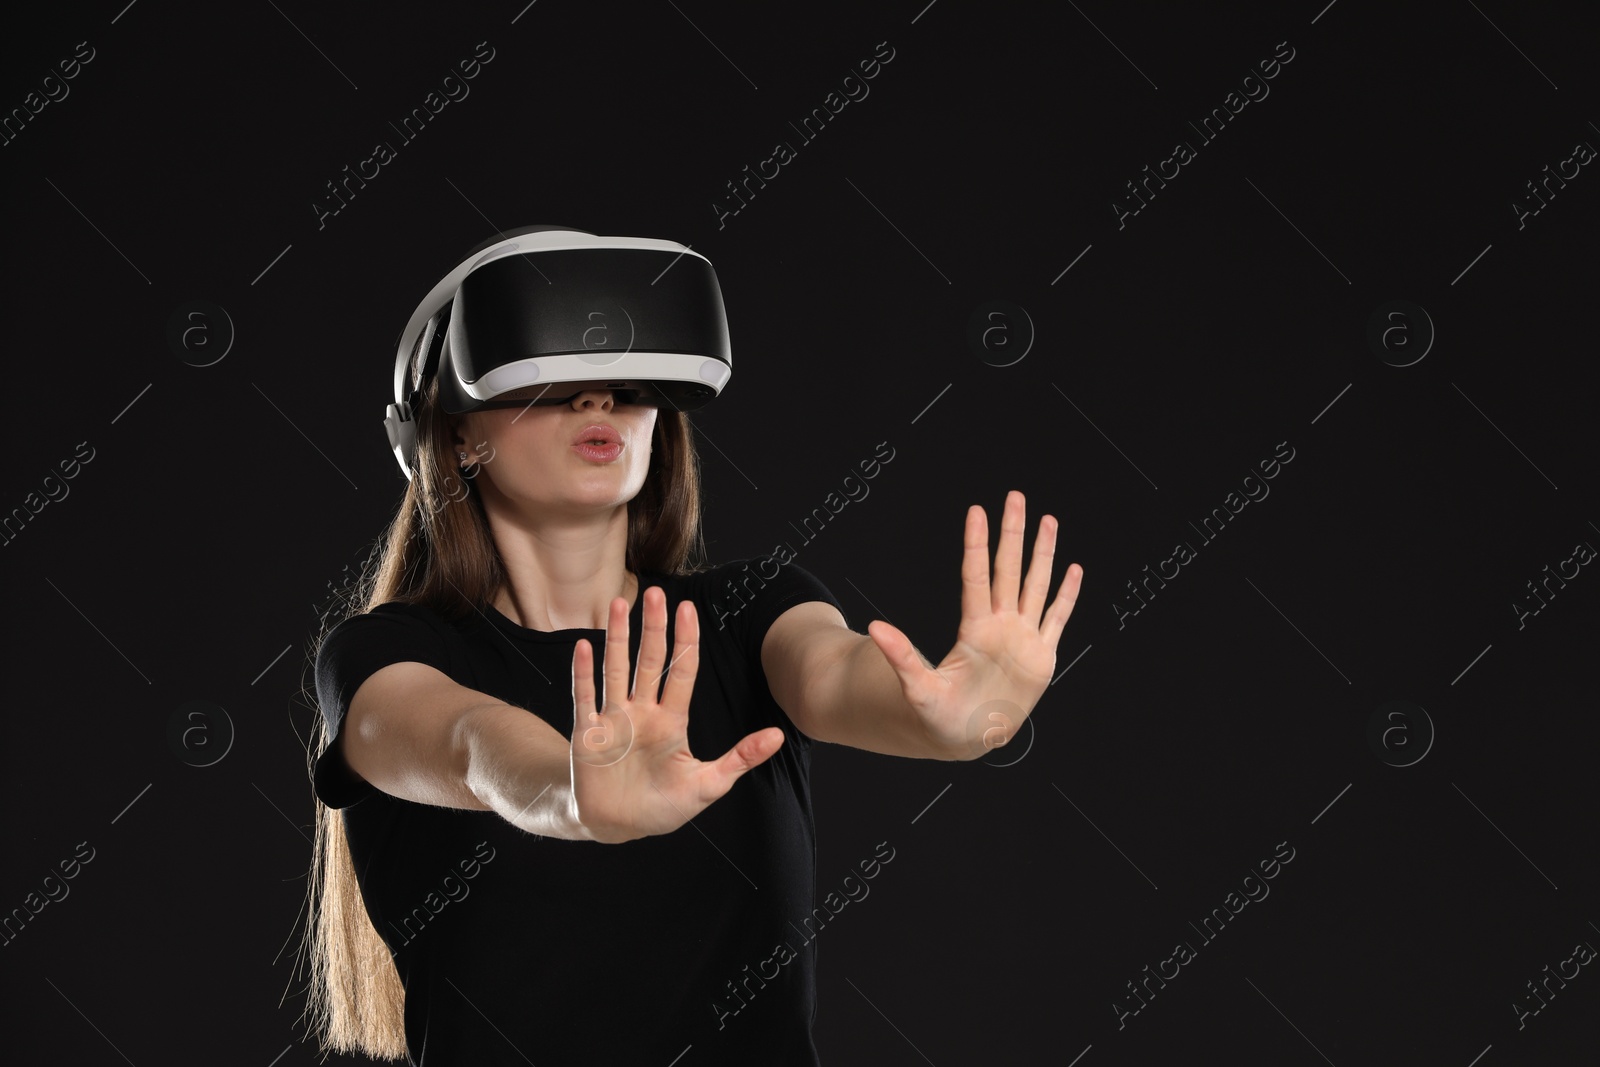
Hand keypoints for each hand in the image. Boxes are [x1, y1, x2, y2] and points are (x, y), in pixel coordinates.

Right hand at [569, 585, 784, 842]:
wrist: (618, 827)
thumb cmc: (662, 806)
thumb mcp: (707, 785)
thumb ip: (740, 758)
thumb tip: (779, 735)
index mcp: (671, 721)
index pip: (681, 672)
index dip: (685, 641)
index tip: (688, 609)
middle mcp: (641, 713)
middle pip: (649, 661)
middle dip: (652, 627)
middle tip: (656, 593)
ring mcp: (613, 720)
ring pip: (615, 669)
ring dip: (616, 638)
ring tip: (616, 602)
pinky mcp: (587, 735)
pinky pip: (584, 697)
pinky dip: (583, 673)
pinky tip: (583, 646)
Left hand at [865, 490, 1083, 759]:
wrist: (965, 738)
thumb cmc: (939, 716)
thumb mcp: (918, 688)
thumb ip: (900, 657)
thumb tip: (873, 628)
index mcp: (974, 630)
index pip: (977, 577)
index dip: (977, 545)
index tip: (977, 512)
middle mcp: (1000, 626)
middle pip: (1009, 569)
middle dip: (1013, 533)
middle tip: (1015, 497)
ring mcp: (1022, 638)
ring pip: (1036, 585)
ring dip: (1043, 554)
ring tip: (1048, 520)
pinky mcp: (1041, 657)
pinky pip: (1057, 619)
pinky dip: (1066, 595)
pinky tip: (1073, 569)